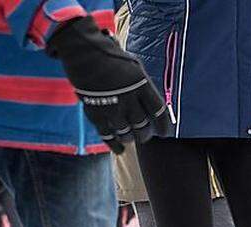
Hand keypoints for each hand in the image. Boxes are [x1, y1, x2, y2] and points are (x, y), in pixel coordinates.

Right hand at [47, 17, 171, 153]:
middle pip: (142, 126)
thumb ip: (143, 87)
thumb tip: (152, 107)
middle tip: (145, 136)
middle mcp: (128, 97)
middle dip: (145, 135)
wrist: (84, 52)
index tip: (166, 133)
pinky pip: (107, 135)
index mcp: (141, 84)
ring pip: (126, 133)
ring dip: (130, 138)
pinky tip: (119, 150)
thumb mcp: (134, 66)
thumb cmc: (111, 58)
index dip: (164, 125)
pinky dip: (114, 144)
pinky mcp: (95, 112)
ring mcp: (111, 106)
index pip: (158, 111)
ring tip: (130, 138)